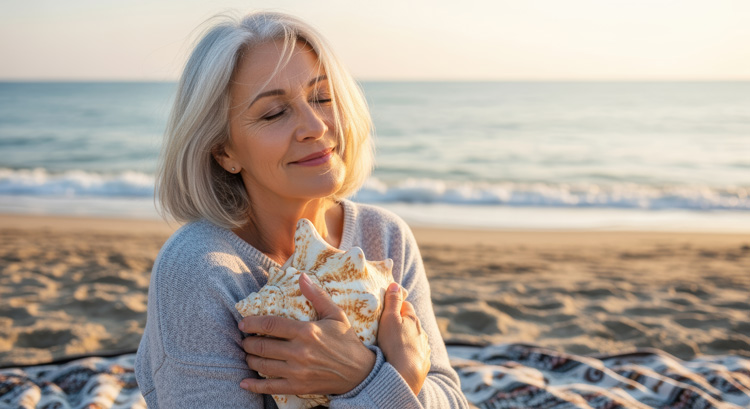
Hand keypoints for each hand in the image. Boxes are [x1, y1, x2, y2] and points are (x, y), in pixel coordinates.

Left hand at [238, 272, 375, 395]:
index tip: (243, 323)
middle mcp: (299, 352)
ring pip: (263, 366)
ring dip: (250, 360)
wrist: (360, 372)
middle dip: (248, 343)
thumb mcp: (335, 314)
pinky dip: (255, 386)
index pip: (270, 325)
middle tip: (245, 340)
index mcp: (306, 331)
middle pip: (263, 346)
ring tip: (248, 355)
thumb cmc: (347, 341)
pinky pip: (270, 387)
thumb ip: (316, 295)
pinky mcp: (298, 387)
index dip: (252, 324)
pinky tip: (244, 383)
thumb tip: (301, 276)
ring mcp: (297, 371)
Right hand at [377, 282, 430, 395]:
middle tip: (387, 329)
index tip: (386, 311)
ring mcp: (424, 348)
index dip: (396, 306)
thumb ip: (392, 301)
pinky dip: (411, 354)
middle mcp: (422, 332)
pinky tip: (402, 359)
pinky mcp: (424, 363)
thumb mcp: (389, 319)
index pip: (406, 306)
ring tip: (393, 346)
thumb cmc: (394, 344)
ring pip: (415, 338)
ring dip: (407, 339)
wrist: (405, 375)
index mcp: (413, 319)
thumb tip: (395, 284)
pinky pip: (417, 354)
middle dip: (402, 323)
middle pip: (411, 323)